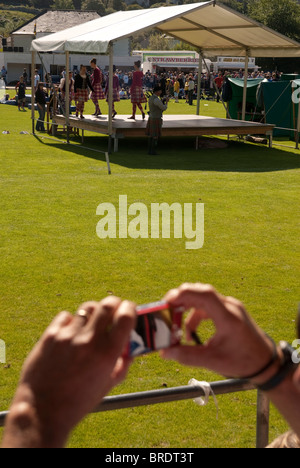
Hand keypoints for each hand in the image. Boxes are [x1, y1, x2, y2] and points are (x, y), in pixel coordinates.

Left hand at [2, 296, 135, 447]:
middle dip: (114, 304)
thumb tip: (130, 348)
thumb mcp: (108, 385)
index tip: (129, 309)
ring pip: (87, 308)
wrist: (43, 410)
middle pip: (107, 304)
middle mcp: (89, 341)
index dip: (130, 308)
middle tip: (113, 310)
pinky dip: (71, 321)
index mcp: (108, 353)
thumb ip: (123, 364)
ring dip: (93, 313)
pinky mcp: (50, 335)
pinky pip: (66, 316)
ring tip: (90, 324)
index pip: (126, 315)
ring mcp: (68, 336)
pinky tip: (71, 333)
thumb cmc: (79, 401)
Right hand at [161, 283, 274, 379]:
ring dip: (188, 310)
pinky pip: (209, 306)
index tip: (168, 301)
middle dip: (181, 299)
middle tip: (166, 310)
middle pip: (202, 292)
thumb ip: (187, 356)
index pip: (205, 295)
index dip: (184, 294)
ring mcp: (231, 307)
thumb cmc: (243, 361)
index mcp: (228, 317)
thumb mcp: (213, 361)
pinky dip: (197, 315)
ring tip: (179, 329)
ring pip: (204, 299)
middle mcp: (230, 307)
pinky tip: (192, 331)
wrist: (266, 363)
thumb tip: (165, 353)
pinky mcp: (230, 311)